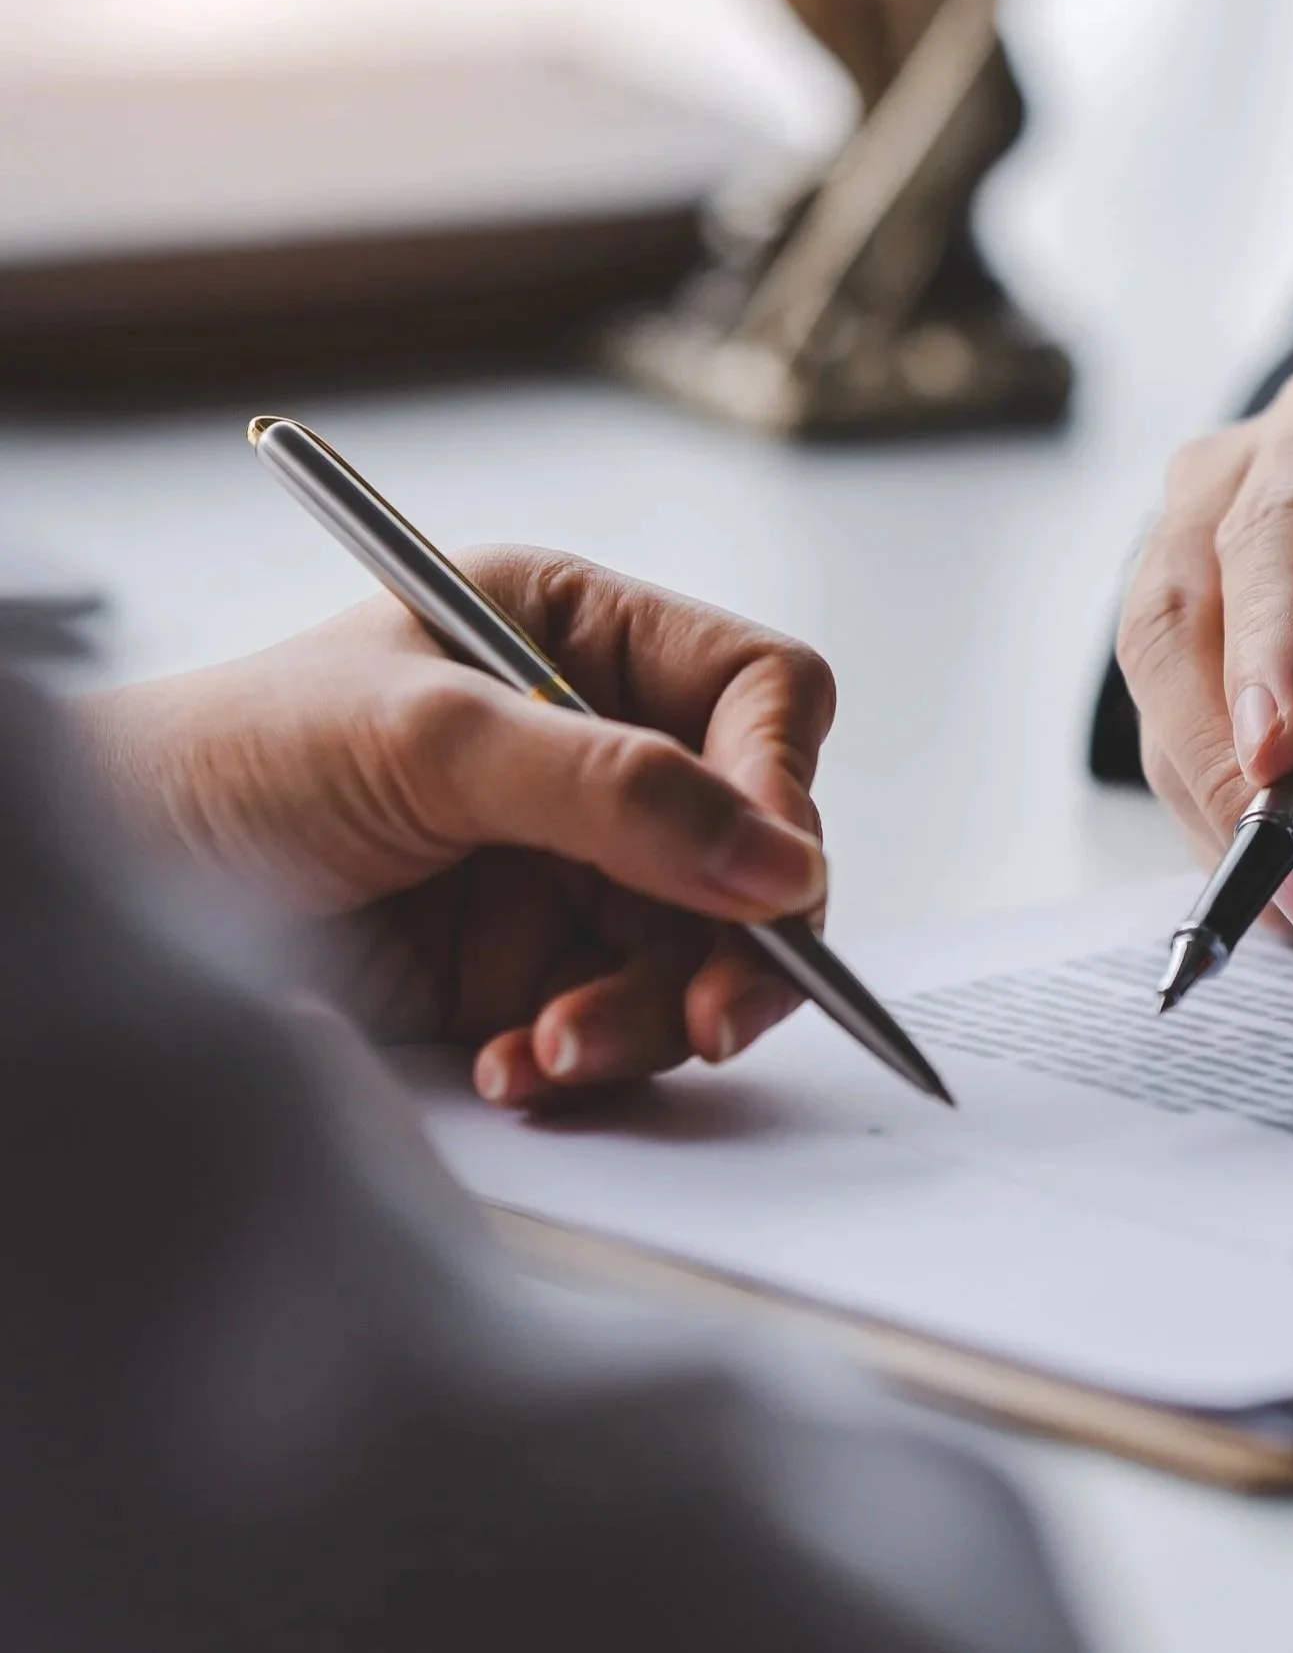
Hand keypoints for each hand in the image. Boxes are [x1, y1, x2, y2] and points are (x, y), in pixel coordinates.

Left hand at [81, 549, 837, 1108]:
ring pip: (706, 944)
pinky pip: (632, 1016)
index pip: (759, 697)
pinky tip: (513, 1065)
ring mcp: (573, 859)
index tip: (769, 886)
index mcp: (584, 636)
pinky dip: (594, 1055)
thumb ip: (613, 791)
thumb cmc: (231, 763)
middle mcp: (599, 742)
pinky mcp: (535, 962)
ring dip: (653, 1012)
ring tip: (551, 1049)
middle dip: (734, 936)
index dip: (781, 786)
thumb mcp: (427, 742)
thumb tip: (781, 864)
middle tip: (712, 1022)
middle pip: (754, 840)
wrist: (104, 891)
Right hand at [1119, 359, 1292, 979]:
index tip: (1285, 753)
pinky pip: (1203, 804)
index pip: (1281, 520)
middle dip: (1244, 784)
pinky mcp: (1190, 700)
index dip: (1273, 635)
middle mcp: (1243, 491)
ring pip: (1176, 735)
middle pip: (1181, 628)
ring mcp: (1201, 594)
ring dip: (1282, 860)